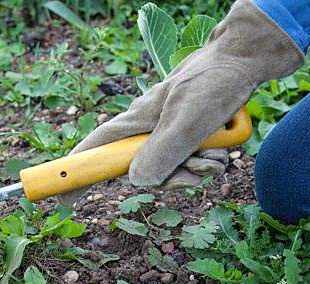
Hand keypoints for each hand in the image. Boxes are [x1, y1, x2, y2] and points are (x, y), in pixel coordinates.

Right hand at [59, 0, 302, 204]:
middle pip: (143, 172)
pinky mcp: (191, 133)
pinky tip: (222, 148)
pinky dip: (210, 161)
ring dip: (198, 168)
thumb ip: (162, 154)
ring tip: (215, 151)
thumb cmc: (213, 82)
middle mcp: (149, 128)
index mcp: (137, 121)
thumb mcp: (187, 121)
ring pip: (174, 170)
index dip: (77, 174)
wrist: (247, 60)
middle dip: (172, 177)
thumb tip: (137, 183)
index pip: (95, 150)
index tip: (62, 198)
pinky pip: (193, 162)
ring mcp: (170, 131)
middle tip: (194, 170)